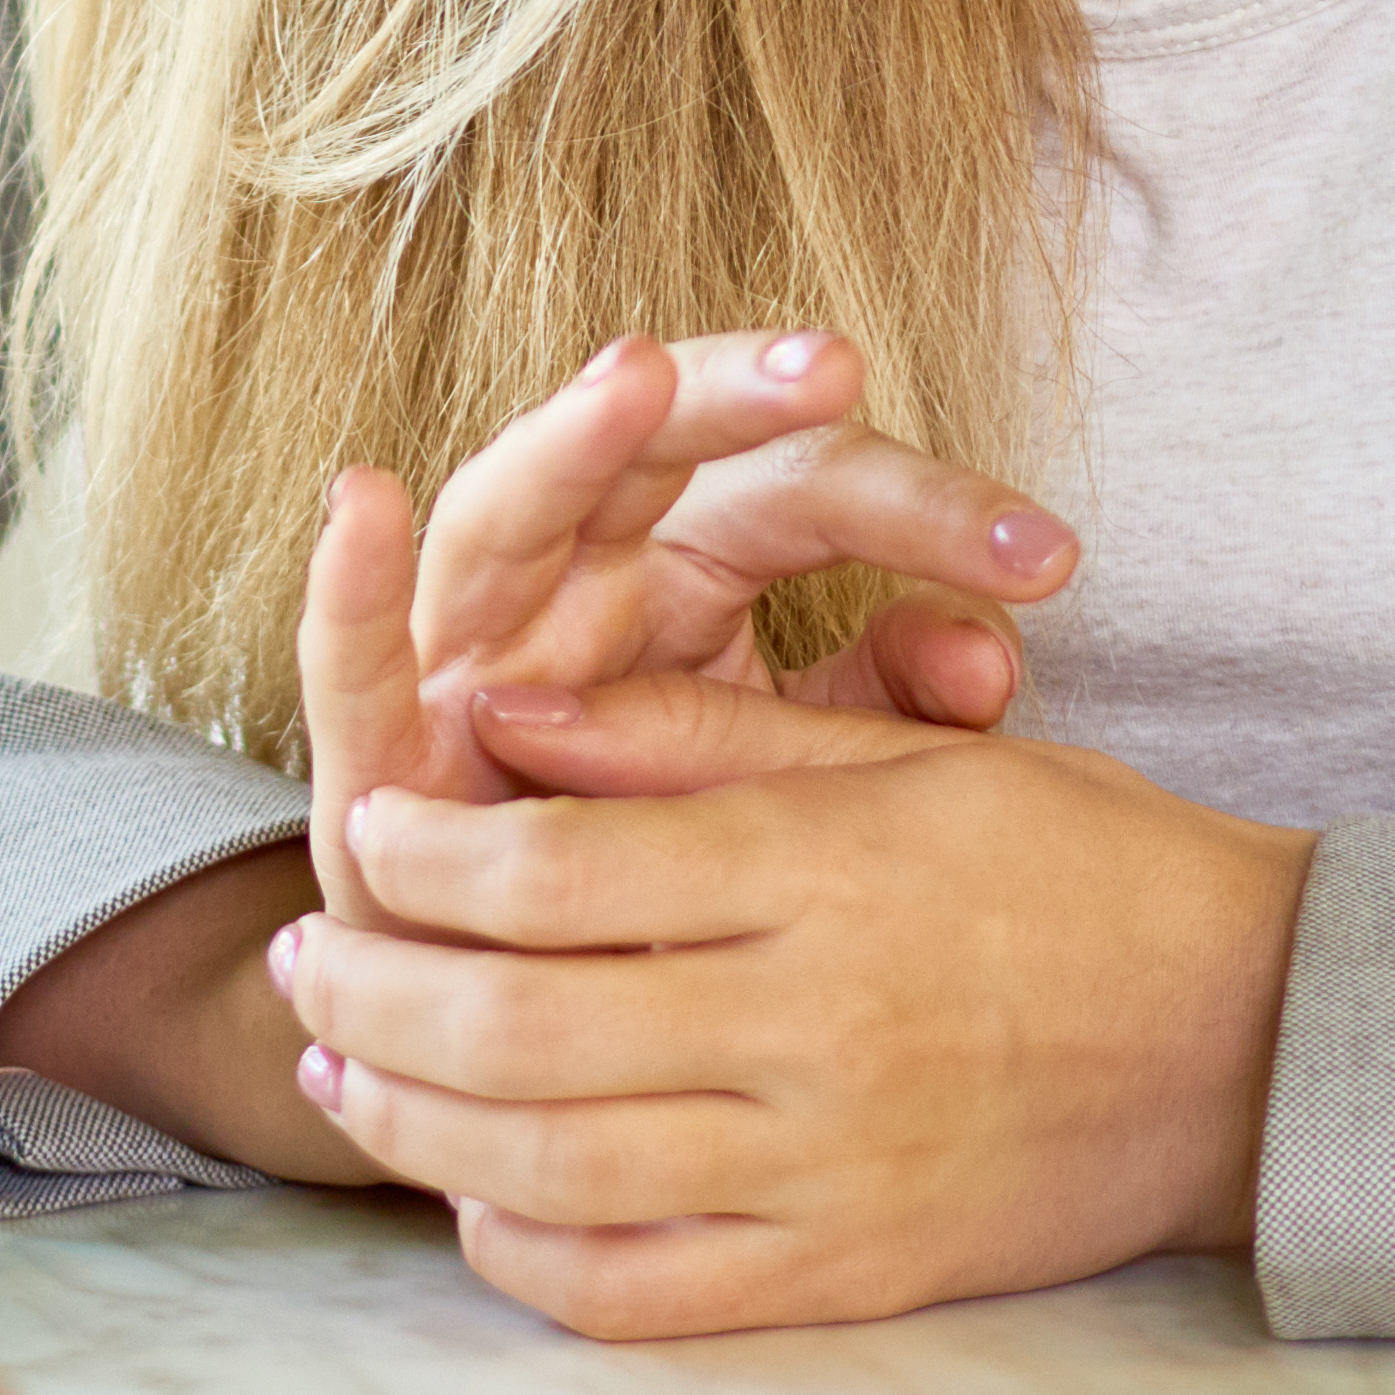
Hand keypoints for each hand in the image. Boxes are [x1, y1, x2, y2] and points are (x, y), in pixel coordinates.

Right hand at [0, 328, 1064, 1185]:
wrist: (557, 1022)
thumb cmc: (700, 872)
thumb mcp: (817, 783)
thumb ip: (888, 712)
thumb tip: (992, 662)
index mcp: (705, 564)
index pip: (819, 487)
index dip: (930, 510)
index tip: (1050, 556)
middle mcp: (586, 574)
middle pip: (667, 456)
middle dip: (746, 409)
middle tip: (839, 372)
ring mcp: (474, 644)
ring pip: (516, 505)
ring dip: (569, 439)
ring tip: (633, 378)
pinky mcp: (377, 738)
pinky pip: (352, 649)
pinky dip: (344, 581)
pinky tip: (361, 500)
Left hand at [271, 677, 1315, 1338]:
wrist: (1252, 1036)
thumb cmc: (1084, 867)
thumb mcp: (900, 757)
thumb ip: (689, 744)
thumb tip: (503, 713)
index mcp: (823, 874)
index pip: (555, 873)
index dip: (427, 851)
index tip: (371, 824)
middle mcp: (814, 1028)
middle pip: (516, 1029)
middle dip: (372, 994)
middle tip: (308, 959)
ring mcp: (828, 1166)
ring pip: (549, 1168)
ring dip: (410, 1125)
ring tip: (346, 1071)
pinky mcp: (848, 1272)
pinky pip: (638, 1291)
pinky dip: (525, 1252)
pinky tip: (473, 1198)